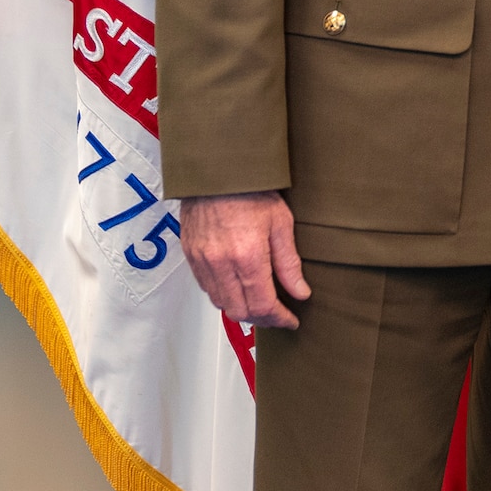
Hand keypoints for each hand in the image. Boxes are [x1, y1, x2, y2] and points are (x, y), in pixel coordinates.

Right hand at [181, 191, 310, 328]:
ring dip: (241, 309)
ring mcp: (202, 261)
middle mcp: (221, 264)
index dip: (279, 318)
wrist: (218, 170)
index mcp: (247, 257)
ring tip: (261, 303)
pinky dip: (224, 295)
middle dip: (261, 318)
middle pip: (239, 311)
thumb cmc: (252, 191)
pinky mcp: (191, 255)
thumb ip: (289, 263)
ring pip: (221, 303)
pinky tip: (238, 287)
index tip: (291, 320)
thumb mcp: (281, 223)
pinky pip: (206, 287)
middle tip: (278, 315)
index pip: (262, 304)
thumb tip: (300, 292)